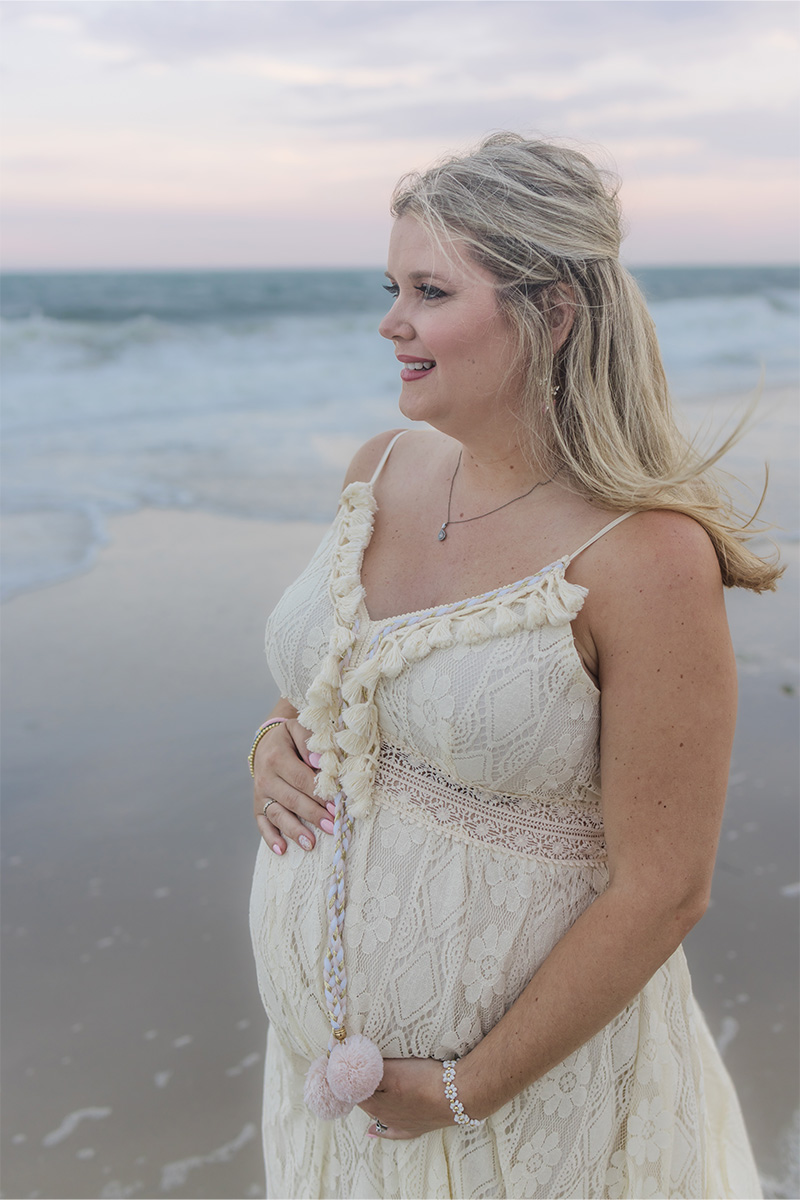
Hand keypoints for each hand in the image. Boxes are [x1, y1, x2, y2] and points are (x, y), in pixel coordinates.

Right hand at [253, 717, 333, 854]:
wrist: (266, 744)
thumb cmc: (289, 739)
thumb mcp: (297, 730)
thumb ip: (309, 742)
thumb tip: (319, 762)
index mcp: (276, 757)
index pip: (301, 779)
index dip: (319, 794)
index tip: (336, 806)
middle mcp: (265, 778)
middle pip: (292, 799)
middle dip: (313, 815)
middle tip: (331, 827)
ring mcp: (260, 794)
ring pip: (277, 814)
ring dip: (294, 830)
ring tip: (310, 844)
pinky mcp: (257, 806)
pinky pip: (262, 824)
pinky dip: (270, 838)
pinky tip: (281, 850)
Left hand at [358, 1058, 451, 1140]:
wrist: (458, 1095)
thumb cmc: (424, 1081)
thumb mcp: (392, 1071)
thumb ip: (369, 1071)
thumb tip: (349, 1069)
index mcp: (375, 1104)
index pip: (352, 1090)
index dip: (349, 1076)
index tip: (346, 1065)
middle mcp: (384, 1118)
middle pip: (365, 1101)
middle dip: (359, 1087)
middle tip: (358, 1071)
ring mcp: (400, 1125)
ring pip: (377, 1115)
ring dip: (370, 1102)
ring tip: (364, 1090)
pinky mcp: (415, 1127)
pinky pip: (392, 1132)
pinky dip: (380, 1130)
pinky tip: (371, 1133)